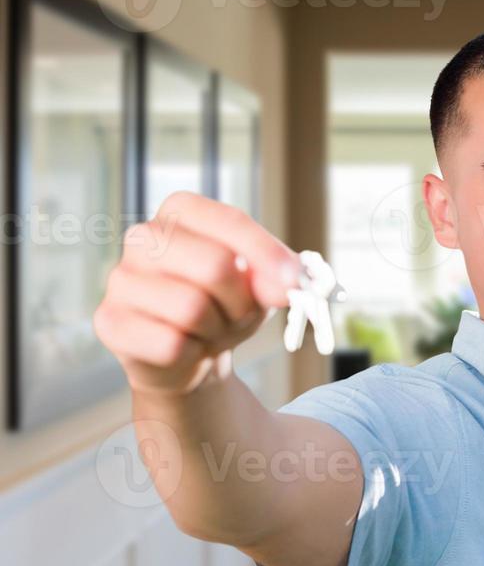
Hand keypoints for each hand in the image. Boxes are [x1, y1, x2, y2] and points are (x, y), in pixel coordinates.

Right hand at [94, 191, 301, 395]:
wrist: (189, 355)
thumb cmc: (225, 305)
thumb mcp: (260, 285)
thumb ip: (276, 276)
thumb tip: (289, 282)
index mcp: (181, 211)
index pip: (230, 220)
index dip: (266, 252)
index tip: (293, 281)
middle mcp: (143, 236)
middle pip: (214, 265)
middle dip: (241, 301)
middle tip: (241, 314)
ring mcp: (120, 278)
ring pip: (192, 308)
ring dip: (217, 329)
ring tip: (211, 329)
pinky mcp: (109, 322)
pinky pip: (169, 344)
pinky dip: (191, 354)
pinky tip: (185, 348)